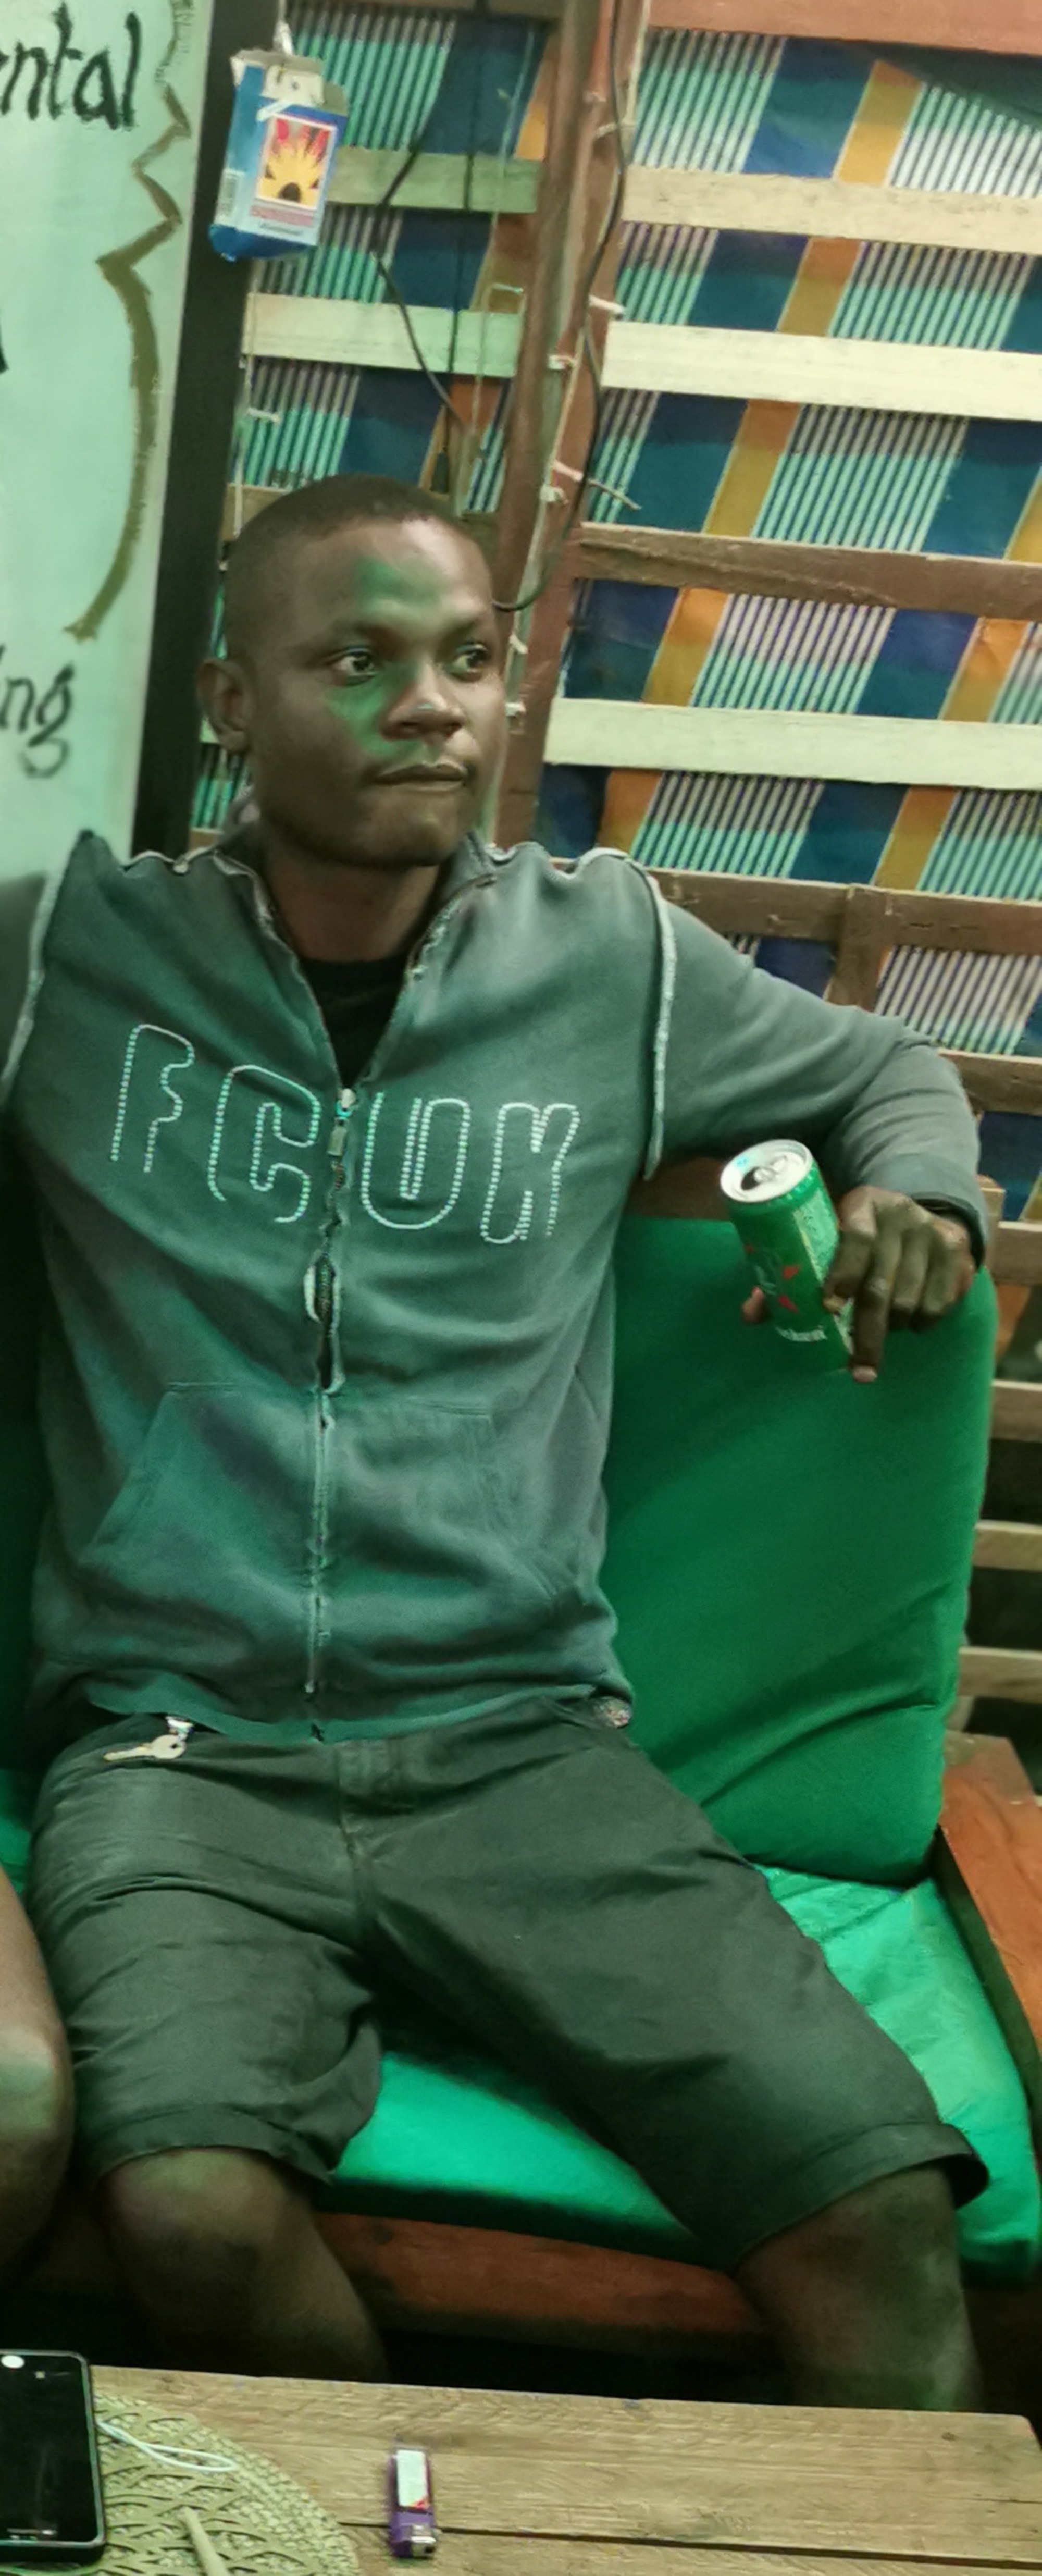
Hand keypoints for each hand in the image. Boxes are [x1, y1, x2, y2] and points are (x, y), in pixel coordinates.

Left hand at [741, 1186, 975, 1384]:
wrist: (921, 1209)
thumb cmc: (859, 1233)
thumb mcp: (829, 1238)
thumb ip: (791, 1273)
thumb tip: (749, 1315)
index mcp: (863, 1205)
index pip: (855, 1240)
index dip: (841, 1275)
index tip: (828, 1308)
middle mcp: (901, 1215)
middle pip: (881, 1285)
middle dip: (866, 1333)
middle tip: (857, 1370)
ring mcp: (932, 1233)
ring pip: (910, 1301)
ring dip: (893, 1327)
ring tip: (881, 1331)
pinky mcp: (958, 1252)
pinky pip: (939, 1305)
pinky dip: (921, 1323)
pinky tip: (911, 1320)